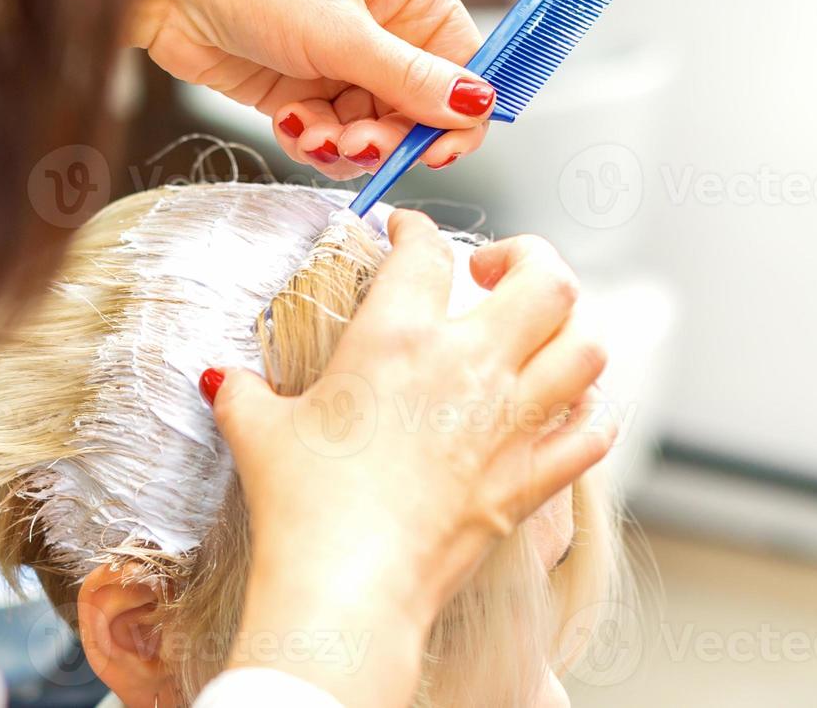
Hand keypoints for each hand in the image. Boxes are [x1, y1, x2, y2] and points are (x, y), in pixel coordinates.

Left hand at [130, 0, 494, 178]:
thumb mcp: (339, 32)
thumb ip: (410, 78)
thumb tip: (477, 104)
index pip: (464, 69)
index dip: (456, 117)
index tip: (433, 151)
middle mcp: (382, 29)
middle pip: (418, 112)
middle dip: (388, 137)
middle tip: (356, 142)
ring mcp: (340, 62)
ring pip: (372, 132)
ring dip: (345, 144)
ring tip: (311, 129)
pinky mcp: (301, 90)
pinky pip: (330, 136)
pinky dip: (313, 141)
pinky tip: (289, 123)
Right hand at [206, 212, 613, 705]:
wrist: (348, 590)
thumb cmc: (303, 509)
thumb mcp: (258, 434)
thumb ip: (246, 394)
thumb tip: (224, 379)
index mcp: (397, 338)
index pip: (425, 249)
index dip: (415, 226)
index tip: (407, 230)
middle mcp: (469, 367)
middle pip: (545, 278)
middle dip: (529, 257)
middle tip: (494, 271)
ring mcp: (511, 423)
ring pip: (587, 345)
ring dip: (570, 327)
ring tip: (540, 331)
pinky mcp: (531, 479)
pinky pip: (593, 430)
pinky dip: (590, 412)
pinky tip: (565, 407)